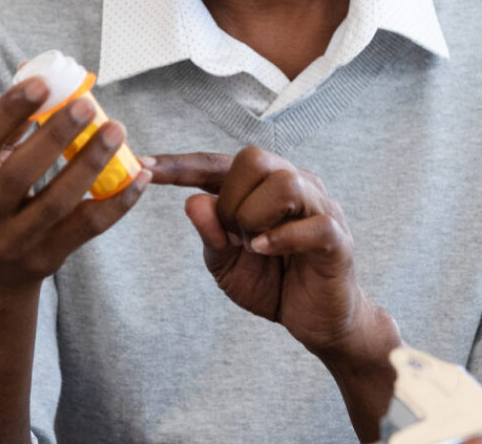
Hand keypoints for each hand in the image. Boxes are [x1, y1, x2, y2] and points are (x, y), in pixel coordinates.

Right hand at [0, 78, 151, 298]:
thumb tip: (35, 80)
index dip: (10, 110)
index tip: (42, 83)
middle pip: (20, 173)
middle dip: (56, 136)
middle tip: (88, 105)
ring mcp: (11, 242)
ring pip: (58, 202)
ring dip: (91, 163)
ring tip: (117, 131)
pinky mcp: (45, 259)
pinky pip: (87, 227)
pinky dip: (118, 202)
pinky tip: (139, 177)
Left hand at [146, 147, 394, 357]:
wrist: (320, 322)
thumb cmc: (274, 285)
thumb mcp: (227, 264)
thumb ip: (210, 234)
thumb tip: (192, 202)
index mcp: (264, 187)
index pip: (218, 163)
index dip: (181, 165)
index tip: (144, 165)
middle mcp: (295, 185)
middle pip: (253, 158)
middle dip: (230, 199)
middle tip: (233, 236)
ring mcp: (320, 207)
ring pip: (284, 183)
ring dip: (256, 218)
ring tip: (255, 247)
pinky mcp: (337, 238)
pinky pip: (312, 224)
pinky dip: (281, 238)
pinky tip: (265, 252)